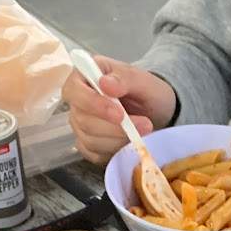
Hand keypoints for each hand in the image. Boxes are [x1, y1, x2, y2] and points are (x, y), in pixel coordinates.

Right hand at [62, 55, 177, 164]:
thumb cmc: (145, 91)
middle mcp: (77, 102)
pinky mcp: (87, 145)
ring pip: (89, 139)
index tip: (119, 114)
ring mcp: (80, 125)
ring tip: (143, 132)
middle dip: (114, 127)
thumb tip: (105, 83)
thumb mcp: (141, 79)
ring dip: (119, 140)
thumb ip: (123, 78)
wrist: (155, 112)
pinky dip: (115, 151)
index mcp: (84, 76)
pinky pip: (95, 154)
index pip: (74, 91)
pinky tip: (130, 142)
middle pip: (82, 120)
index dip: (94, 104)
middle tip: (144, 125)